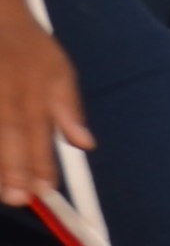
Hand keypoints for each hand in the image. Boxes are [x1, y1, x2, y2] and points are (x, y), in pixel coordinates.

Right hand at [0, 1, 86, 207]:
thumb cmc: (28, 46)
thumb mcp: (59, 70)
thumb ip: (69, 110)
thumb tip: (85, 145)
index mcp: (34, 88)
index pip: (39, 131)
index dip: (41, 162)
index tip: (44, 191)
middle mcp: (7, 90)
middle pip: (10, 132)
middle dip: (14, 167)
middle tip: (17, 199)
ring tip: (0, 191)